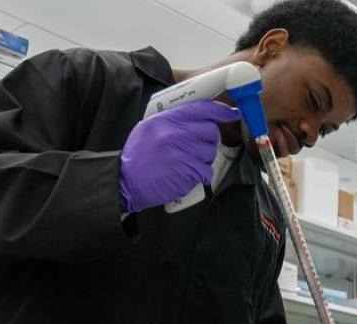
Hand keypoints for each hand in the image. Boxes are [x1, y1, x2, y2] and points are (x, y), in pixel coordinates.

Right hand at [118, 100, 240, 212]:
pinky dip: (200, 175)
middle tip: (199, 148)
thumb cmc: (138, 157)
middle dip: (209, 140)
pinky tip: (187, 176)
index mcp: (165, 119)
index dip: (219, 110)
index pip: (200, 108)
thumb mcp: (149, 129)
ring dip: (203, 159)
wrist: (124, 182)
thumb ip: (171, 121)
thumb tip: (198, 115)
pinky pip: (206, 171)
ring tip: (187, 164)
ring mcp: (181, 152)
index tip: (231, 113)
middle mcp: (174, 132)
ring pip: (210, 151)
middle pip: (210, 131)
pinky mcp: (186, 171)